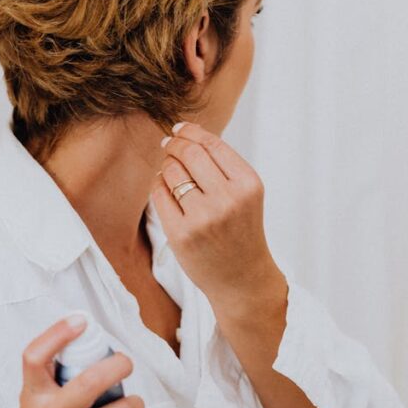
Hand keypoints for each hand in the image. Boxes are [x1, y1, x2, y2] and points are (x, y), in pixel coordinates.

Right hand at [1, 316, 147, 407]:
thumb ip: (55, 381)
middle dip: (119, 365)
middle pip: (92, 379)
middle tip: (125, 364)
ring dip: (135, 404)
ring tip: (132, 405)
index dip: (58, 333)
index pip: (36, 357)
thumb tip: (93, 346)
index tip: (80, 321)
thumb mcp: (34, 407)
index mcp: (33, 399)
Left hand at [151, 120, 280, 305]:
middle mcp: (228, 199)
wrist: (242, 278)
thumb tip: (183, 132)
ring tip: (171, 173)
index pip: (212, 144)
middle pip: (189, 153)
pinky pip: (159, 194)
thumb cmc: (240, 231)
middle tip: (168, 145)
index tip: (179, 129)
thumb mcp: (244, 195)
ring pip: (171, 172)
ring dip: (167, 167)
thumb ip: (221, 165)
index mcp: (248, 184)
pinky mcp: (181, 234)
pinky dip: (159, 186)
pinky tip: (166, 190)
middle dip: (175, 145)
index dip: (191, 132)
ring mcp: (203, 217)